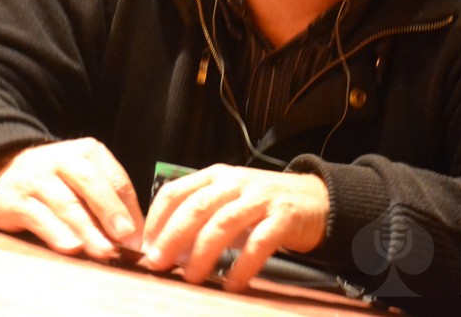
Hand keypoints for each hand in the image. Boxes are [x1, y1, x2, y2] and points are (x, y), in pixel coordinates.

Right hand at [0, 138, 143, 259]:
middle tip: (126, 237)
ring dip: (88, 229)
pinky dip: (57, 233)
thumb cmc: (57, 181)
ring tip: (105, 250)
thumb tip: (135, 239)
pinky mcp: (14, 201)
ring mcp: (36, 179)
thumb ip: (110, 203)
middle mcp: (62, 160)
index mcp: (88, 151)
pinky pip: (39, 217)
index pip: (115, 178)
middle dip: (110, 210)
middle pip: (90, 183)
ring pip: (66, 203)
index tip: (139, 237)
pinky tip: (72, 248)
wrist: (2, 170)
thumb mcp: (85, 180)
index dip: (129, 209)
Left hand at [140, 164, 328, 291]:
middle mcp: (235, 182)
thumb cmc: (263, 204)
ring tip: (192, 277)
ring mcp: (260, 198)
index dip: (156, 220)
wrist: (316, 199)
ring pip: (223, 222)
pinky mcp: (284, 217)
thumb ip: (200, 217)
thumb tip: (165, 249)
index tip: (145, 246)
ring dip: (203, 252)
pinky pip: (258, 242)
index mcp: (215, 176)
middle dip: (172, 237)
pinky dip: (242, 265)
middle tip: (158, 263)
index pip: (175, 191)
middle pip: (196, 207)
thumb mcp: (228, 199)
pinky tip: (233, 284)